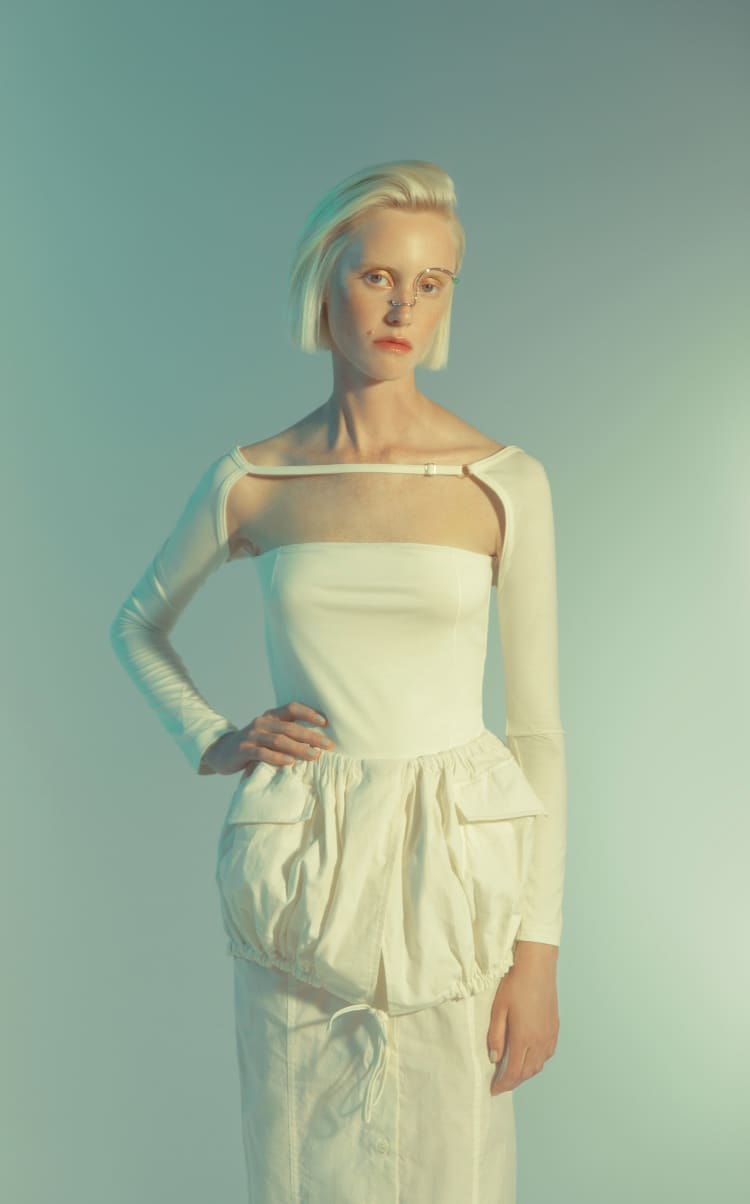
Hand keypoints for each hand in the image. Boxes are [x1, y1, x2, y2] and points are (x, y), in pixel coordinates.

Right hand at [202, 701, 334, 775]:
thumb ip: (286, 734)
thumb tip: (317, 742)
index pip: (292, 708)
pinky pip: (262, 753)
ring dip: (298, 748)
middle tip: (328, 745)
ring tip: (314, 756)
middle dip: (311, 736)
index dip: (309, 713)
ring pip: (279, 740)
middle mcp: (262, 723)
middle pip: (290, 727)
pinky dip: (277, 758)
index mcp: (270, 716)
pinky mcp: (244, 750)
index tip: (325, 722)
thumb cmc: (253, 744)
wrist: (222, 752)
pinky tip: (290, 763)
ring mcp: (252, 736)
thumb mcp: (269, 734)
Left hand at [486, 944, 559, 1094]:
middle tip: (500, 1083)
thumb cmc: (515, 984)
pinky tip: (528, 1056)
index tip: (493, 1090)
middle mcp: (540, 1040)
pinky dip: (537, 1062)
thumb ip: (496, 1037)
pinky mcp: (555, 1028)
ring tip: (512, 1072)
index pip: (514, 1072)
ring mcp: (550, 1035)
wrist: (537, 967)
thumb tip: (494, 1059)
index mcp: (524, 1037)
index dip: (503, 1084)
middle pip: (528, 1072)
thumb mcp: (498, 1010)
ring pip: (539, 1065)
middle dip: (514, 1081)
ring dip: (526, 1073)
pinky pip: (547, 1054)